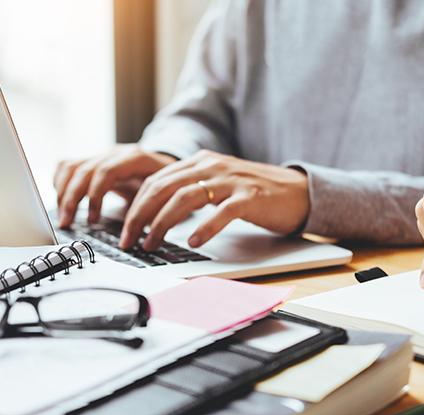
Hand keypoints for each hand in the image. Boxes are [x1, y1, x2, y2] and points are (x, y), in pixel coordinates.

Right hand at [54, 145, 175, 227]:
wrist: (168, 168)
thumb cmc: (168, 185)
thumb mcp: (166, 196)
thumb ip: (153, 211)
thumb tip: (140, 236)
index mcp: (136, 158)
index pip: (107, 171)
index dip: (95, 196)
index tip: (93, 220)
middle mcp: (116, 153)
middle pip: (84, 169)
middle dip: (71, 199)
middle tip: (68, 223)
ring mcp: (103, 155)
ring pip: (72, 166)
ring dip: (63, 193)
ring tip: (63, 218)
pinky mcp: (94, 160)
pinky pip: (68, 165)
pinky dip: (60, 182)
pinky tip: (61, 200)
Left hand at [119, 150, 309, 250]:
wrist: (298, 191)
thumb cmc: (254, 194)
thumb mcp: (217, 184)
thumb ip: (190, 190)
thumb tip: (154, 213)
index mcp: (200, 161)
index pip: (156, 180)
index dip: (136, 206)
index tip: (125, 230)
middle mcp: (212, 166)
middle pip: (164, 188)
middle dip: (141, 217)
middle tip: (129, 240)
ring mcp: (231, 181)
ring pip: (185, 198)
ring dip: (163, 224)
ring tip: (153, 244)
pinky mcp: (250, 198)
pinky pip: (221, 212)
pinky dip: (204, 228)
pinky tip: (193, 242)